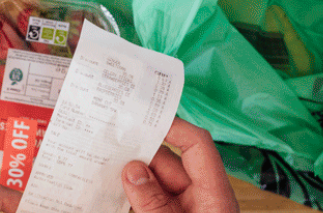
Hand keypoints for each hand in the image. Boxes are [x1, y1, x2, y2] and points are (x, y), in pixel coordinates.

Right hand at [122, 117, 238, 212]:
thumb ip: (154, 203)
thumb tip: (133, 171)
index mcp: (215, 195)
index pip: (199, 146)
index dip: (175, 127)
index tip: (146, 119)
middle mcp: (202, 196)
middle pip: (169, 161)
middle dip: (141, 151)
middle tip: (111, 141)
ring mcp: (186, 206)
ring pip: (155, 177)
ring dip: (133, 172)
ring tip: (106, 161)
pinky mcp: (172, 212)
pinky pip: (152, 194)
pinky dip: (135, 188)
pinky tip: (114, 184)